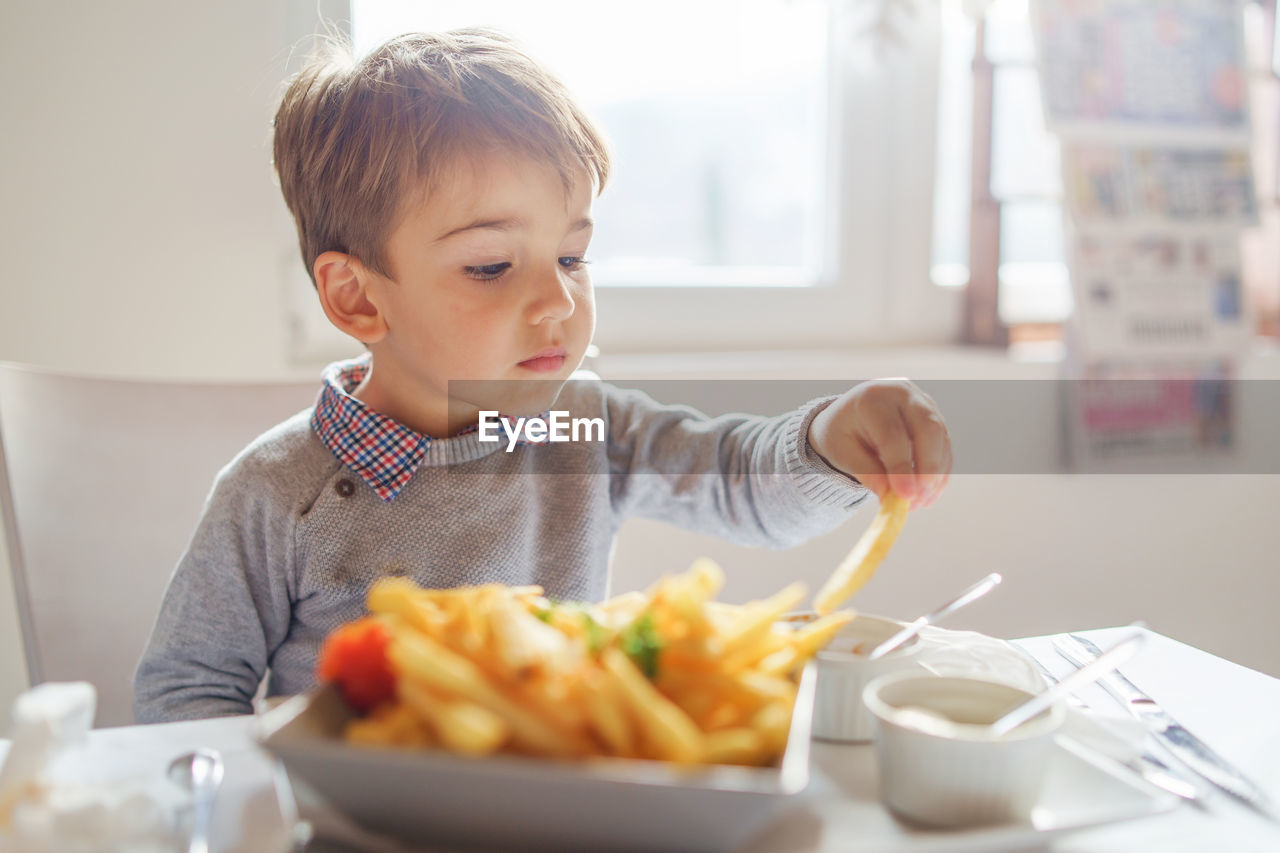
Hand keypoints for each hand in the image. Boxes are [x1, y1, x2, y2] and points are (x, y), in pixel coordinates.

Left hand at [807, 380, 951, 507]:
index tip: (905, 496)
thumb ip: (867, 473)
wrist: (850, 414)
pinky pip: (944, 444)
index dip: (901, 467)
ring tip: (922, 502)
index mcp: (872, 398)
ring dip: (936, 474)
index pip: (892, 434)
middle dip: (928, 469)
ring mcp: (922, 401)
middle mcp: (901, 393)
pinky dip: (940, 471)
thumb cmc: (843, 434)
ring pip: (940, 437)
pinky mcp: (935, 414)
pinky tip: (929, 493)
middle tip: (919, 500)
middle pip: (927, 429)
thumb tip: (890, 498)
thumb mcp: (843, 453)